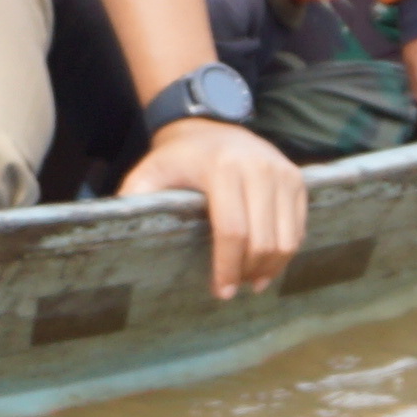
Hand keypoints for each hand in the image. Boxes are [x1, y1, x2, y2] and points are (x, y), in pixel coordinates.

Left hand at [119, 113, 306, 298]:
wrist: (210, 124)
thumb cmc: (176, 158)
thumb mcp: (148, 172)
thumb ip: (135, 199)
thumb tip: (118, 233)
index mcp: (222, 168)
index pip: (232, 230)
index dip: (227, 267)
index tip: (221, 292)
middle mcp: (258, 168)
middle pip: (262, 240)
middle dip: (248, 272)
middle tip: (233, 289)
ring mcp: (282, 173)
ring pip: (286, 238)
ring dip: (270, 267)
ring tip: (250, 281)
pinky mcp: (297, 180)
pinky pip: (298, 228)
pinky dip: (285, 252)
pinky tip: (265, 264)